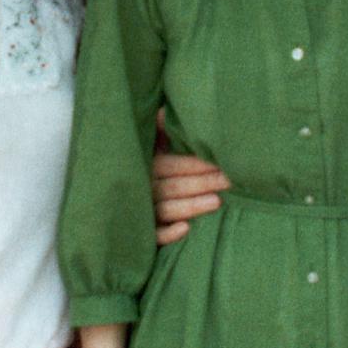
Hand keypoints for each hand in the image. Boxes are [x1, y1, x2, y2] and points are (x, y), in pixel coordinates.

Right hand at [151, 110, 228, 244]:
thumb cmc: (146, 160)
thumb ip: (160, 127)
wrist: (117, 191)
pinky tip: (185, 230)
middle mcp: (142, 188)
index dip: (196, 163)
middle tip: (230, 181)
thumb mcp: (149, 140)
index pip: (172, 164)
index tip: (222, 162)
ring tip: (217, 202)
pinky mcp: (143, 234)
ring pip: (166, 210)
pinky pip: (153, 236)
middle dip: (203, 183)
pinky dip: (167, 234)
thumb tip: (169, 111)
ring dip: (191, 206)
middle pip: (174, 186)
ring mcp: (141, 212)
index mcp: (145, 164)